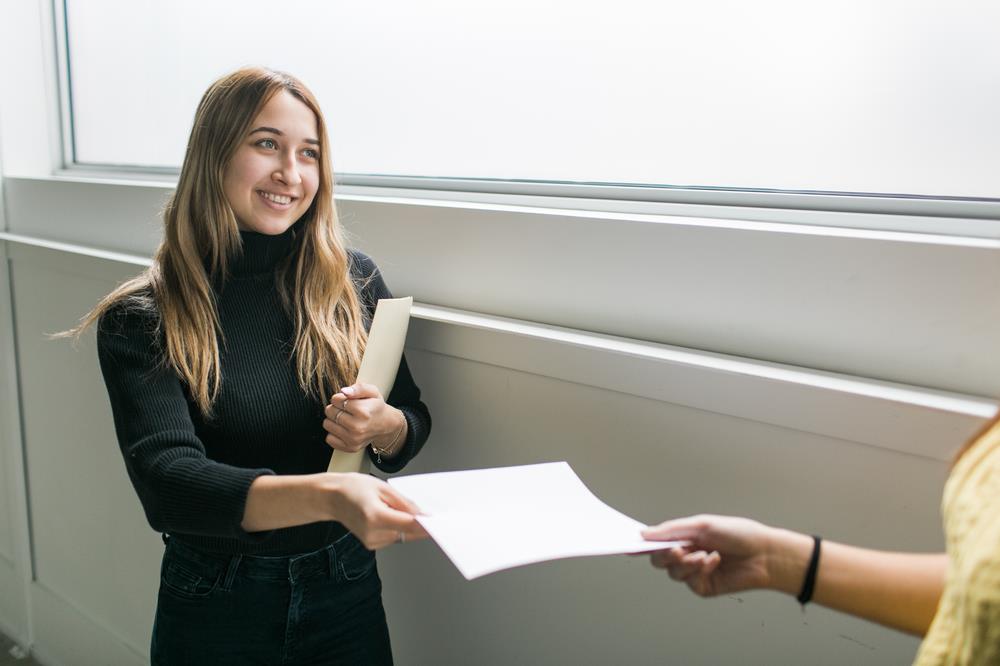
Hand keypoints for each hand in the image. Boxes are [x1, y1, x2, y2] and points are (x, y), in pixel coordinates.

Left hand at [322, 383, 404, 454]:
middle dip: (335, 407)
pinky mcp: (350, 448)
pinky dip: (334, 432)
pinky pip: (329, 438)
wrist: (385, 424)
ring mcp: (353, 439)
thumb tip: (344, 392)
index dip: (339, 398)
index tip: (346, 400)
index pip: (336, 400)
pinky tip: (344, 428)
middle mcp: (358, 427)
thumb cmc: (376, 406)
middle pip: (330, 411)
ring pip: (327, 424)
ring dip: (333, 419)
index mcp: (363, 412)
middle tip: (346, 409)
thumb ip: (359, 388)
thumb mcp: (372, 392)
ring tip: (345, 418)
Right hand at [324, 473, 427, 549]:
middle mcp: (373, 533)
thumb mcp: (382, 487)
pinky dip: (397, 527)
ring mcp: (371, 541)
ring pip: (403, 535)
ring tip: (392, 507)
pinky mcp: (371, 544)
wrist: (331, 498)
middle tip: (426, 511)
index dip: (427, 525)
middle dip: (419, 523)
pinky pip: (394, 536)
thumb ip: (404, 503)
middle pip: (408, 533)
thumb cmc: (352, 488)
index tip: (441, 522)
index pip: (410, 525)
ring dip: (407, 524)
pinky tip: (387, 515)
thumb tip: (423, 514)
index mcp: (375, 517)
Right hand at [641, 514, 783, 596]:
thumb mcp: (702, 525)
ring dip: (686, 563)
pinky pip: (690, 582)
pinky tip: (714, 560)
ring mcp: (694, 572)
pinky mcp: (704, 587)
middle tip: (676, 551)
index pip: (656, 542)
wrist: (764, 553)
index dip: (641, 545)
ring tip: (703, 555)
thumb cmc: (737, 533)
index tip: (628, 545)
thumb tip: (644, 534)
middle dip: (665, 556)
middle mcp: (686, 554)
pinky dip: (700, 570)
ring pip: (673, 573)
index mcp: (684, 537)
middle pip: (659, 560)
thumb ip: (671, 530)